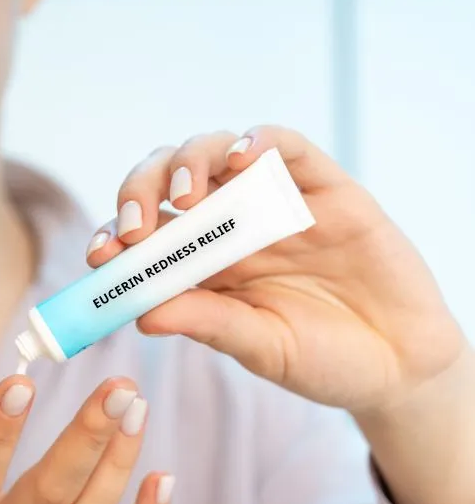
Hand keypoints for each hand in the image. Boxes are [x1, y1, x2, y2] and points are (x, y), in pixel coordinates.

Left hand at [87, 126, 469, 415]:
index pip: (144, 234)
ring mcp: (273, 201)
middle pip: (168, 182)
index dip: (115, 236)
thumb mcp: (261, 347)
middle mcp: (228, 225)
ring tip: (186, 196)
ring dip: (189, 163)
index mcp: (202, 264)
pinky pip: (284, 145)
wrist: (402, 363)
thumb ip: (209, 323)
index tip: (100, 256)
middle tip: (135, 225)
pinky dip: (258, 141)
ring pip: (215, 152)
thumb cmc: (324, 360)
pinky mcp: (322, 185)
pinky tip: (240, 157)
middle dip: (140, 191)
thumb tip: (142, 313)